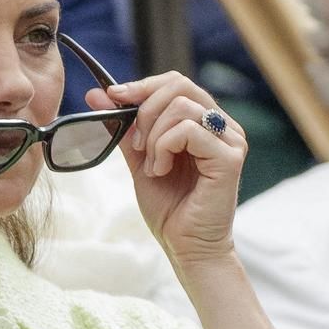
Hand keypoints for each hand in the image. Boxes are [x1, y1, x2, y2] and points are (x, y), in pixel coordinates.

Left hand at [86, 72, 245, 268]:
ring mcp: (230, 140)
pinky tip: (162, 171)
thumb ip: (124, 126)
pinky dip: (164, 148)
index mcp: (204, 122)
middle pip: (179, 85)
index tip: (113, 97)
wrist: (184, 246)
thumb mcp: (139, 158)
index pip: (176, 82)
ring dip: (154, 136)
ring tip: (153, 166)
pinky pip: (188, 130)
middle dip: (145, 110)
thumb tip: (97, 94)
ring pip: (182, 107)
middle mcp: (223, 125)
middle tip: (135, 144)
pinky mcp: (230, 157)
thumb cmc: (169, 207)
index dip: (142, 85)